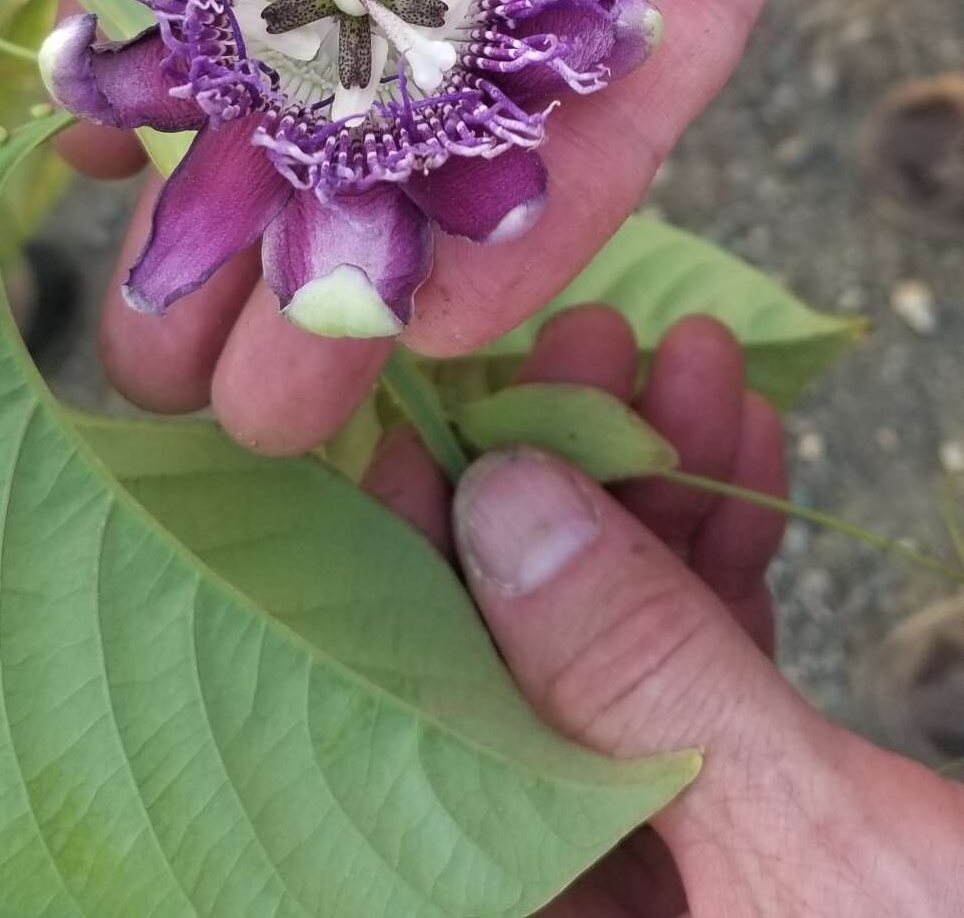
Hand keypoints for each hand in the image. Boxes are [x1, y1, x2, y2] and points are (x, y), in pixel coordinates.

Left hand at [365, 309, 963, 915]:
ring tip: (694, 362)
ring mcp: (681, 883)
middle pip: (523, 681)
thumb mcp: (802, 852)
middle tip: (594, 349)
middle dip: (563, 498)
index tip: (428, 426)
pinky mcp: (767, 843)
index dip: (410, 576)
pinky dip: (737, 564)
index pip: (415, 754)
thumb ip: (644, 683)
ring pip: (629, 661)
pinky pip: (718, 686)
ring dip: (665, 502)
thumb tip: (503, 502)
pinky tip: (749, 445)